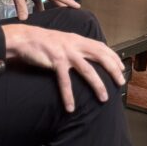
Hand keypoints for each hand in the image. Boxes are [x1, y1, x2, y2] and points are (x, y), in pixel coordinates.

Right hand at [2, 23, 125, 110]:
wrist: (24, 38)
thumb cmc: (43, 42)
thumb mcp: (63, 40)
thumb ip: (75, 46)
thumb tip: (86, 55)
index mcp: (77, 39)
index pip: (101, 46)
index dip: (113, 56)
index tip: (122, 67)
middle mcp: (75, 44)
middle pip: (100, 56)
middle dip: (113, 70)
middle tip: (121, 83)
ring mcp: (66, 52)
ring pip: (87, 70)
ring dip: (97, 85)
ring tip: (104, 98)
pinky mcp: (55, 61)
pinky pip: (65, 81)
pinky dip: (68, 95)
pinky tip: (70, 107)